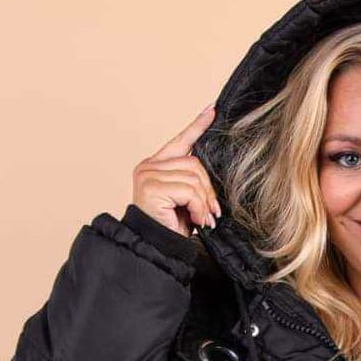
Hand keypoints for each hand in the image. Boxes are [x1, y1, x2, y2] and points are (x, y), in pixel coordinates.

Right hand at [131, 103, 222, 238]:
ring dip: (204, 201)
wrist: (157, 249)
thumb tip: (210, 173)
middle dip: (208, 188)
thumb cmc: (170, 228)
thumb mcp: (185, 200)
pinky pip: (188, 190)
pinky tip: (196, 219)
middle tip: (212, 211)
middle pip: (193, 162)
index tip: (211, 111)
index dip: (197, 126)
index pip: (179, 141)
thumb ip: (192, 180)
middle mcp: (148, 166)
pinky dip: (198, 206)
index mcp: (155, 165)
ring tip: (204, 218)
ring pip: (193, 177)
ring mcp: (148, 175)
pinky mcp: (152, 187)